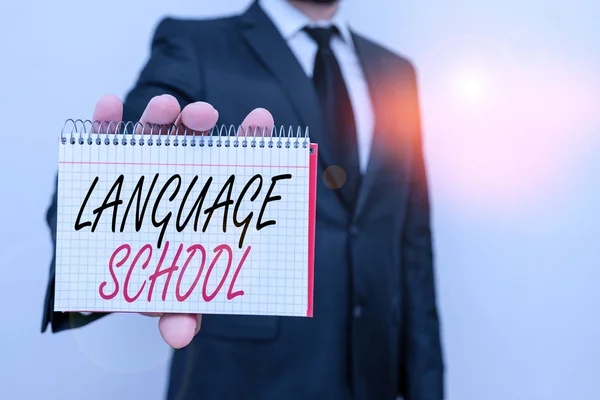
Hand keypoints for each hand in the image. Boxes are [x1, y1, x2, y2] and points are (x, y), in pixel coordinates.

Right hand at [92, 93, 274, 348]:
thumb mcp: (172, 298)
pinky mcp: (109, 167)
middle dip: (200, 122)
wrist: (121, 273)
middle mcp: (181, 177)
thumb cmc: (159, 280)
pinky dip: (107, 123)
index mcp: (206, 202)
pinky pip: (106, 142)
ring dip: (160, 115)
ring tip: (164, 107)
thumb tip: (178, 336)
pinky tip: (108, 104)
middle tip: (204, 114)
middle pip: (194, 141)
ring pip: (154, 134)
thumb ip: (179, 311)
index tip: (261, 120)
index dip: (250, 144)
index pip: (234, 166)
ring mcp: (145, 168)